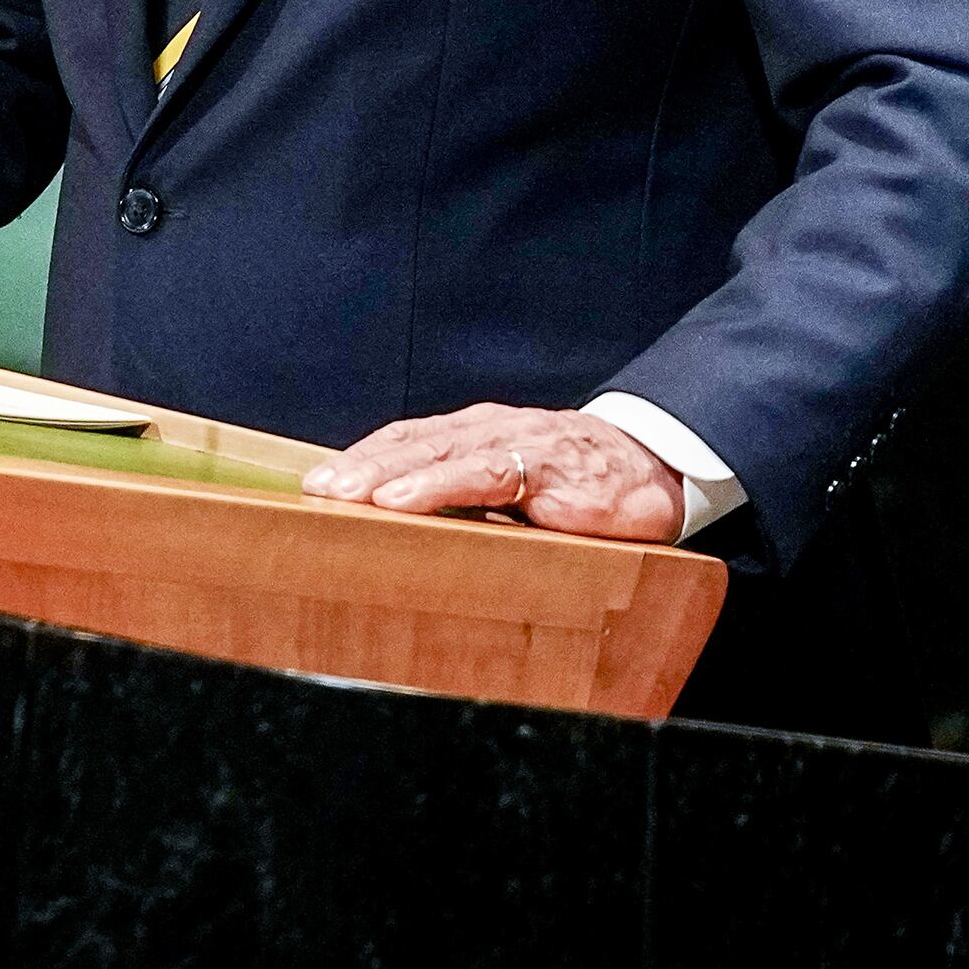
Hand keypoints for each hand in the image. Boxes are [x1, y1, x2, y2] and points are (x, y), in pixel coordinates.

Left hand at [302, 405, 684, 543]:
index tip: (317, 483)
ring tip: (343, 494)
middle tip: (314, 491)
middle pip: (409, 442)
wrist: (654, 470)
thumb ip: (473, 506)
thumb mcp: (517, 497)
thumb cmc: (579, 487)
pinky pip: (481, 471)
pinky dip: (436, 484)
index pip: (407, 440)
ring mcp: (514, 442)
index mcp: (476, 435)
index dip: (362, 459)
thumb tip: (413, 538)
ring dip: (383, 473)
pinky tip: (402, 499)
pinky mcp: (544, 464)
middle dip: (358, 467)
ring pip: (435, 451)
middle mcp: (487, 429)